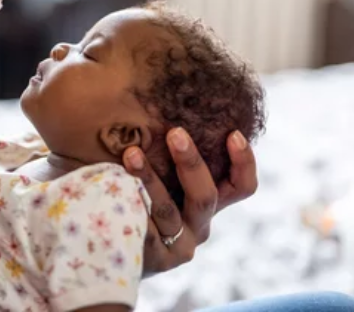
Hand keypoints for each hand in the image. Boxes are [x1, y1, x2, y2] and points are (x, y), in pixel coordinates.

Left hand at [122, 128, 257, 275]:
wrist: (110, 245)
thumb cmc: (134, 194)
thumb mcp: (158, 173)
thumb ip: (166, 148)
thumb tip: (158, 94)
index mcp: (206, 204)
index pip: (240, 187)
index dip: (244, 162)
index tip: (233, 134)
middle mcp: (198, 226)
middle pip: (205, 196)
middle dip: (191, 162)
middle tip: (175, 132)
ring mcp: (177, 246)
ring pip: (167, 210)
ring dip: (149, 178)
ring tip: (131, 153)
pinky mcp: (152, 259)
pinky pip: (143, 228)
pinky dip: (131, 204)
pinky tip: (114, 183)